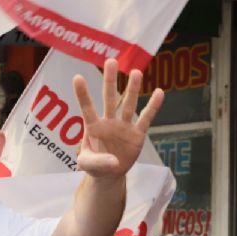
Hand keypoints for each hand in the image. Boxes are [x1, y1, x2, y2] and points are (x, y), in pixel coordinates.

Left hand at [72, 58, 163, 180]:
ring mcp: (123, 126)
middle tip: (111, 61)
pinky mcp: (137, 134)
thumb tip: (114, 162)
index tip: (77, 77)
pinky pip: (146, 118)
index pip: (87, 108)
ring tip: (136, 72)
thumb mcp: (88, 165)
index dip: (83, 94)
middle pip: (109, 98)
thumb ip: (98, 163)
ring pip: (128, 105)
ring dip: (132, 90)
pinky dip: (152, 106)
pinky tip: (159, 92)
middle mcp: (108, 122)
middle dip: (110, 81)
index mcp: (93, 127)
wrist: (109, 173)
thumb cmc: (94, 165)